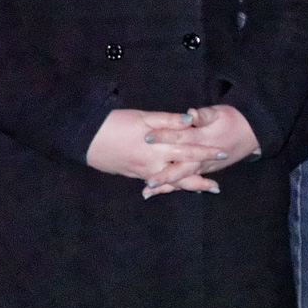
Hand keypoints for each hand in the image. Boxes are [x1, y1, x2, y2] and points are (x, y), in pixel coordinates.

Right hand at [85, 109, 225, 194]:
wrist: (84, 138)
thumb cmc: (114, 123)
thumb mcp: (143, 117)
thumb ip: (168, 120)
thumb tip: (190, 119)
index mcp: (158, 148)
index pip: (188, 151)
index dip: (206, 152)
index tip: (223, 154)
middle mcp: (152, 165)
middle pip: (181, 176)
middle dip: (200, 181)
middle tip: (217, 187)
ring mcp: (141, 172)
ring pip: (168, 183)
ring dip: (186, 187)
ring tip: (202, 190)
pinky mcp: (132, 175)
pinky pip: (154, 183)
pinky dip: (166, 186)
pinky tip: (172, 188)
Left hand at [141, 106, 260, 182]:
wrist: (254, 132)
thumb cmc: (234, 119)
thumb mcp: (220, 112)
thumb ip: (204, 115)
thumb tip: (190, 114)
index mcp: (204, 138)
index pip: (181, 138)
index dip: (164, 137)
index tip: (147, 137)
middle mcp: (203, 156)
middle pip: (181, 167)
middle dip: (164, 174)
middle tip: (147, 181)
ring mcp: (206, 166)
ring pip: (185, 178)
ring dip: (167, 185)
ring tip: (148, 192)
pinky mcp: (208, 170)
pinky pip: (191, 181)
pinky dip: (178, 187)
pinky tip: (162, 191)